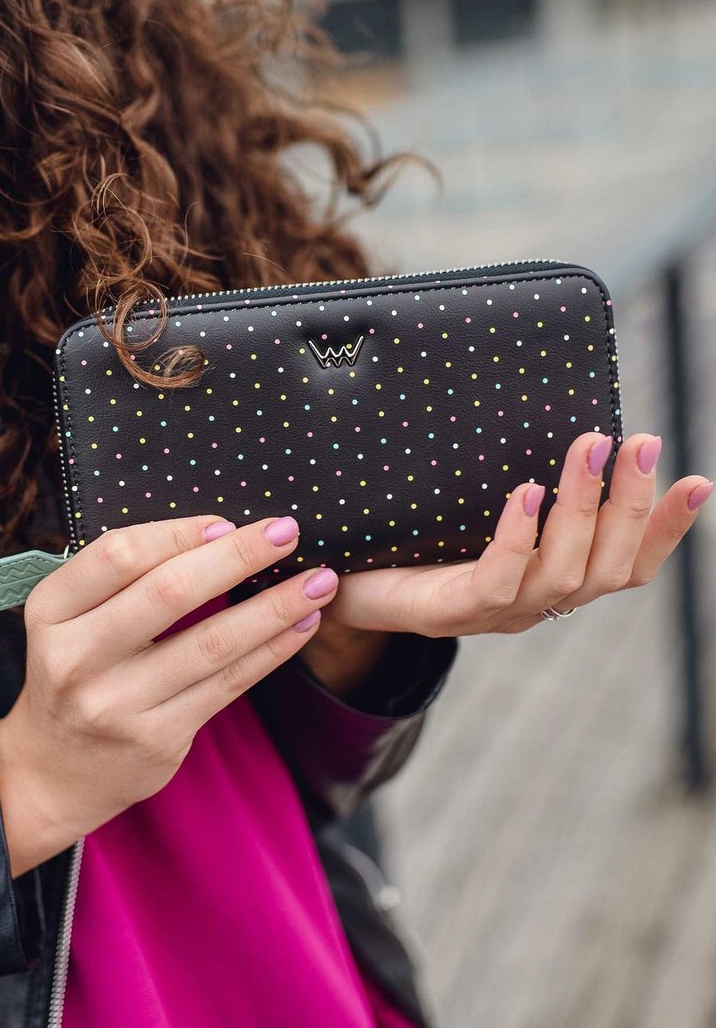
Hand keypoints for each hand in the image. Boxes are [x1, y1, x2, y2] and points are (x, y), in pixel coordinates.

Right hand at [0, 513, 337, 876]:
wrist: (55, 772)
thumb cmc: (77, 671)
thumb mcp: (72, 618)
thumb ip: (125, 578)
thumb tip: (221, 533)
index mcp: (52, 611)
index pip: (119, 555)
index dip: (179, 532)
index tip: (227, 521)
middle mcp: (77, 658)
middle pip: (169, 593)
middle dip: (238, 556)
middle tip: (287, 531)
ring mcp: (117, 704)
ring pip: (212, 643)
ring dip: (275, 607)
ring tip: (319, 582)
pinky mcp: (158, 739)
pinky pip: (229, 684)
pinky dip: (272, 650)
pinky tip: (302, 625)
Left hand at [311, 431, 712, 640]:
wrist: (347, 584)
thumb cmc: (419, 540)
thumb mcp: (480, 505)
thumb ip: (530, 481)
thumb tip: (563, 415)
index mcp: (554, 579)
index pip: (628, 566)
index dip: (667, 530)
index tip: (697, 480)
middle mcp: (536, 603)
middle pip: (606, 570)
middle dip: (633, 506)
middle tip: (640, 442)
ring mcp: (495, 613)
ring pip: (561, 574)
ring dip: (582, 507)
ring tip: (589, 447)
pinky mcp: (449, 613)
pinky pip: (497, 580)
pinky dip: (518, 537)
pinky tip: (526, 493)